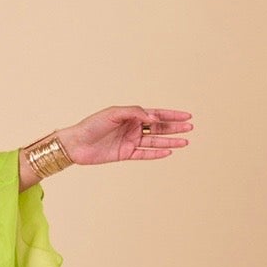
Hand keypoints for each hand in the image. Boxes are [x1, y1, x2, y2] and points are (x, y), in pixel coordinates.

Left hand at [55, 105, 192, 165]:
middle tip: (190, 128)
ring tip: (185, 142)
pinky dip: (156, 153)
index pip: (156, 114)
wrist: (76, 143)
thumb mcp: (114, 113)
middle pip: (159, 127)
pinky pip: (145, 154)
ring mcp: (130, 141)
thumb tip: (154, 117)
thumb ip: (135, 113)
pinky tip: (169, 152)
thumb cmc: (92, 124)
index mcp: (131, 115)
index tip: (187, 116)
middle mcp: (132, 128)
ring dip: (170, 141)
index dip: (172, 115)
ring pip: (155, 141)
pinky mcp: (125, 154)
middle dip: (175, 127)